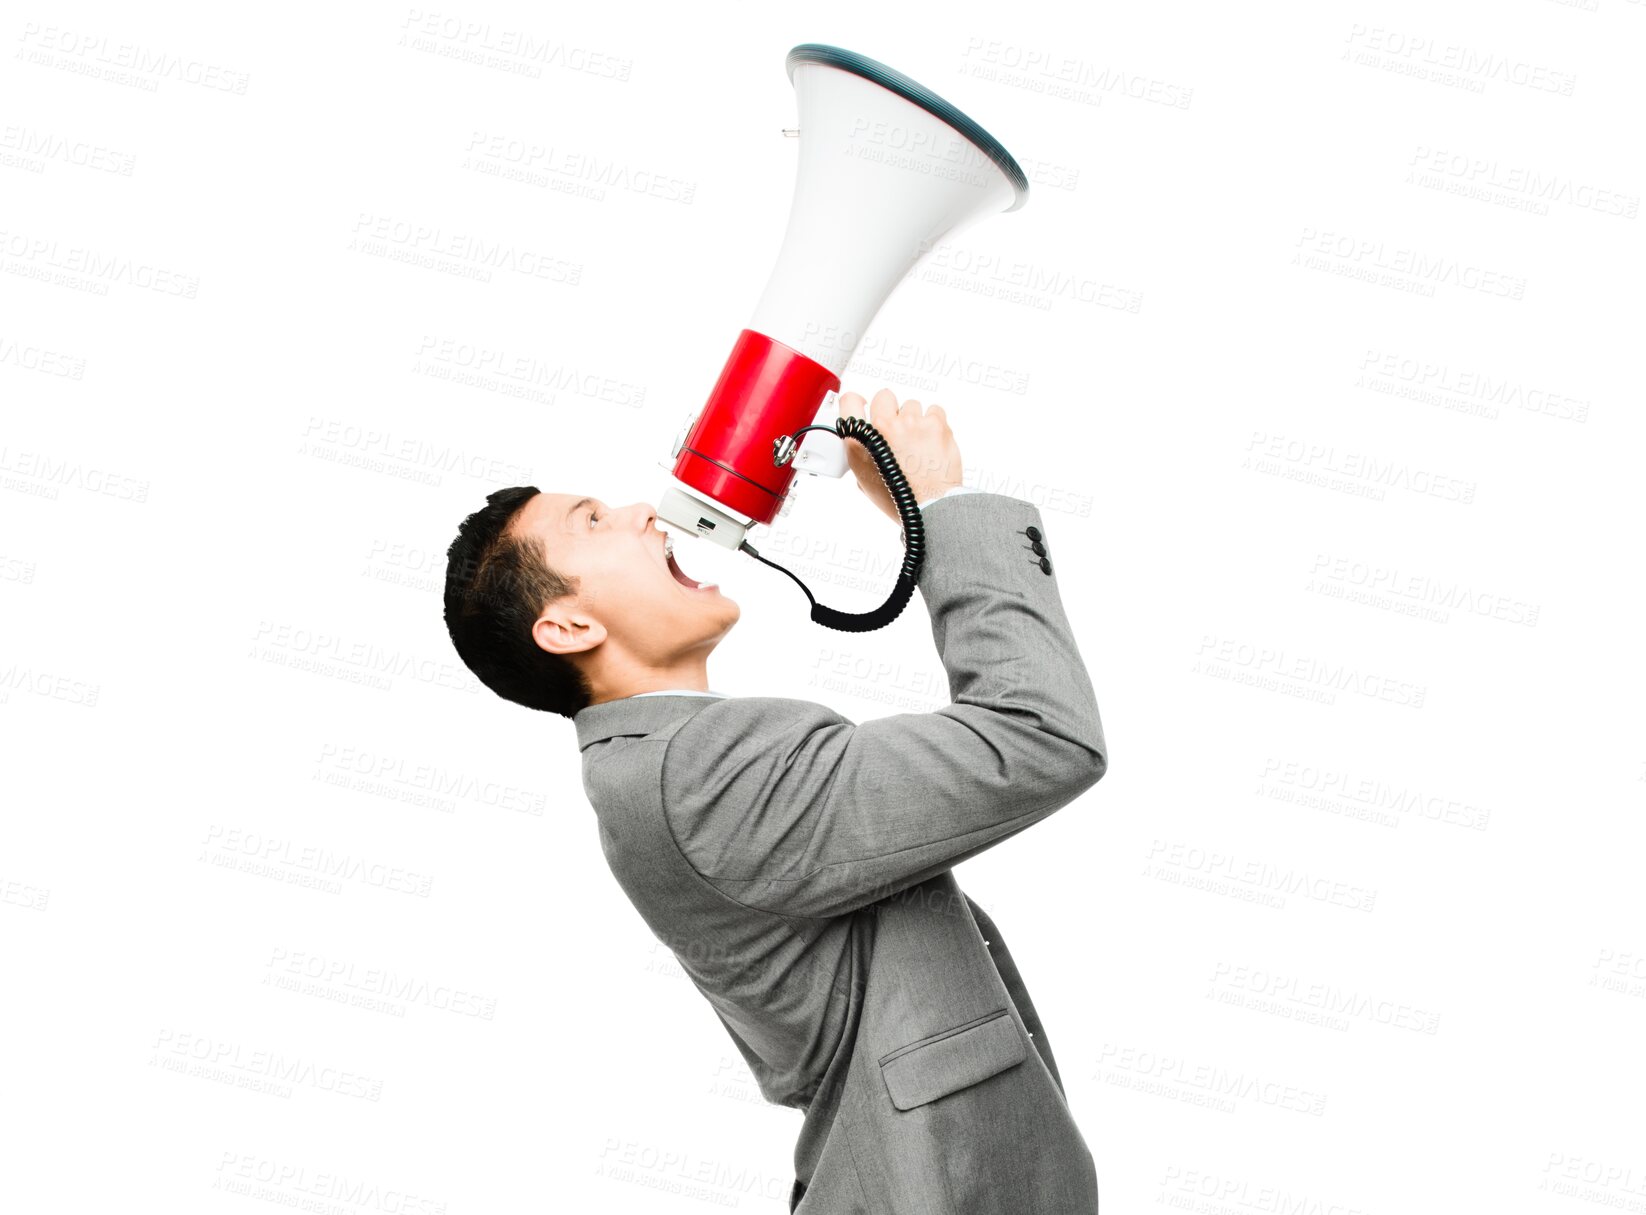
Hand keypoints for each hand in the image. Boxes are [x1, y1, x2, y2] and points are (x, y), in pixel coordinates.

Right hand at [837, 389, 963, 522]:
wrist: (931, 506)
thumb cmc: (899, 499)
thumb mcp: (864, 479)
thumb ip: (861, 451)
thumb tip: (863, 437)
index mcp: (861, 441)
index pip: (850, 401)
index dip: (857, 403)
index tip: (864, 405)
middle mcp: (884, 427)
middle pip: (884, 396)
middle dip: (890, 410)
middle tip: (897, 429)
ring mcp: (911, 422)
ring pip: (912, 405)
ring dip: (914, 420)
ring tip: (917, 444)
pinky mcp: (935, 423)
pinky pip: (934, 411)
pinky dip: (933, 423)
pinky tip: (931, 441)